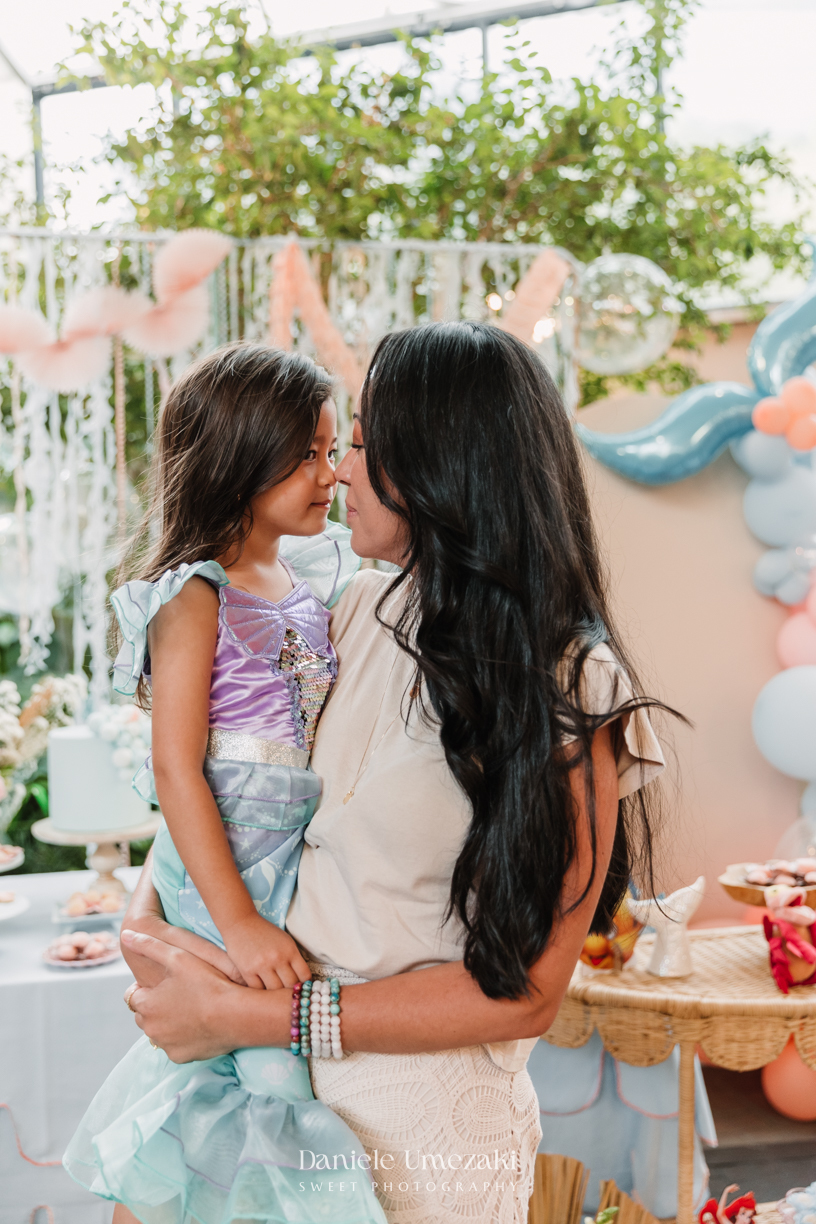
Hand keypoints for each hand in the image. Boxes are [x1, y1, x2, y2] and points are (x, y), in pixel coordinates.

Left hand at [121, 929, 258, 1061]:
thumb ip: (148, 944)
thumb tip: (125, 935)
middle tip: (179, 994)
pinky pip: (175, 1046)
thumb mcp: (178, 955)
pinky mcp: (181, 1057)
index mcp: (146, 1004)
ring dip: (167, 1022)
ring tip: (190, 1008)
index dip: (148, 988)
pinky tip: (198, 1024)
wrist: (236, 1015)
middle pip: (144, 1015)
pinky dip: (182, 1037)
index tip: (166, 982)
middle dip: (155, 1006)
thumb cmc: (207, 982)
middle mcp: (150, 1028)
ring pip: (159, 1031)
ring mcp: (165, 1045)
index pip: (133, 995)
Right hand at [222, 913, 310, 990]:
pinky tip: (262, 990)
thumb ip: (294, 959)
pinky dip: (261, 992)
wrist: (240, 922)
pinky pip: (258, 990)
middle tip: (288, 995)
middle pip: (290, 986)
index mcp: (290, 950)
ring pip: (274, 991)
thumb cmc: (265, 932)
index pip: (304, 976)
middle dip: (291, 991)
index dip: (305, 985)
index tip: (301, 988)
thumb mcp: (285, 941)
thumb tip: (302, 981)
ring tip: (275, 996)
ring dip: (275, 994)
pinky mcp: (247, 971)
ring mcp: (262, 965)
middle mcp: (278, 958)